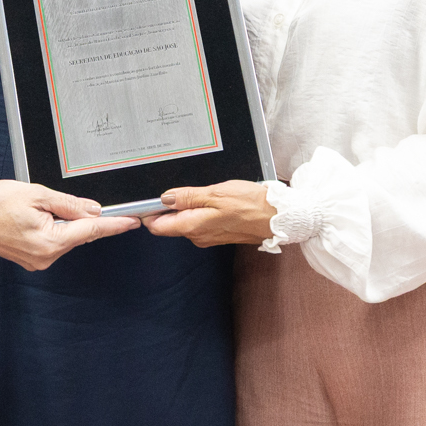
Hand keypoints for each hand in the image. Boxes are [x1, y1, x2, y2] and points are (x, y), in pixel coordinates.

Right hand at [0, 178, 138, 271]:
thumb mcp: (37, 195)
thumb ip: (70, 204)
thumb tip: (95, 211)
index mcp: (49, 241)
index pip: (91, 231)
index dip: (114, 225)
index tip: (133, 222)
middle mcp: (45, 257)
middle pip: (79, 236)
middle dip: (83, 219)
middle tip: (64, 201)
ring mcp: (37, 261)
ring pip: (66, 239)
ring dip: (65, 223)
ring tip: (39, 207)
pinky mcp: (30, 260)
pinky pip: (53, 243)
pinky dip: (54, 230)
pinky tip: (38, 218)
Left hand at [146, 181, 275, 246]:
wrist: (277, 217)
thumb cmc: (250, 204)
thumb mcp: (215, 193)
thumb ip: (187, 196)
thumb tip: (165, 199)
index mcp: (193, 227)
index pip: (158, 226)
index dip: (149, 212)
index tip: (148, 199)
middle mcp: (198, 236)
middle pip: (170, 224)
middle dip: (168, 208)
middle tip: (178, 189)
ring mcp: (208, 237)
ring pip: (186, 222)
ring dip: (187, 208)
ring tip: (199, 191)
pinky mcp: (218, 234)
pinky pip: (200, 223)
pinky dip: (199, 211)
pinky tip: (211, 200)